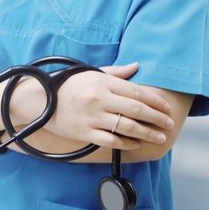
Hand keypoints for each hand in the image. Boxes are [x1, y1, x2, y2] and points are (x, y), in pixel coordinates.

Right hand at [12, 63, 173, 149]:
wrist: (39, 101)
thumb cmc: (67, 86)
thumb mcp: (90, 73)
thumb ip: (116, 72)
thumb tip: (137, 66)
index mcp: (102, 83)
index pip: (136, 92)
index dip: (155, 101)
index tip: (167, 108)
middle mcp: (98, 100)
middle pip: (136, 110)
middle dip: (156, 118)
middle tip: (169, 124)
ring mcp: (91, 117)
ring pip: (126, 127)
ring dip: (147, 133)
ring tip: (159, 137)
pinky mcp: (83, 132)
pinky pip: (110, 140)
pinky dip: (125, 143)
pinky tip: (136, 143)